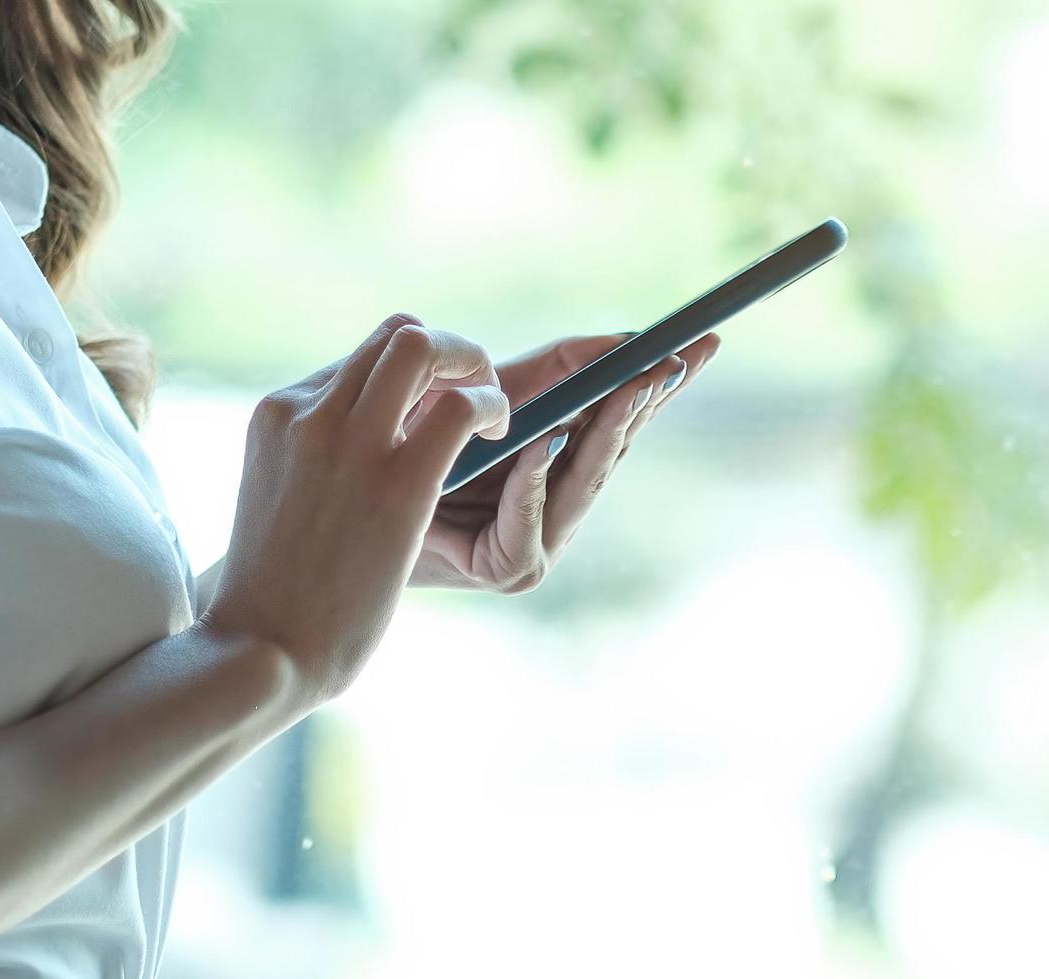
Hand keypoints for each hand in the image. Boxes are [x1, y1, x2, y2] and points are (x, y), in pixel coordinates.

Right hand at [201, 314, 507, 698]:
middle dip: (448, 350)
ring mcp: (351, 442)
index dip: (408, 373)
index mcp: (276, 415)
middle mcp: (309, 413)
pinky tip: (499, 436)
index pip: (358, 357)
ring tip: (492, 412)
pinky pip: (462, 406)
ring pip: (425, 346)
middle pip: (395, 334)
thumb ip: (310, 458)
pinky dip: (491, 406)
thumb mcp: (278, 497)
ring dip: (472, 365)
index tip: (433, 406)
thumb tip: (354, 452)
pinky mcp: (398, 482)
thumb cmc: (274, 591)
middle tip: (473, 390)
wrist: (261, 649)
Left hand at [415, 331, 721, 592]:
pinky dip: (535, 479)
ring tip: (633, 385)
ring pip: (582, 481)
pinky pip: (526, 519)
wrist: (346, 527)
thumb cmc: (409, 458)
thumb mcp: (488, 402)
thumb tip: (618, 340)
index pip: (620, 416)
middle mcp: (561, 508)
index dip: (660, 380)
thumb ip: (552, 375)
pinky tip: (546, 441)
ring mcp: (540, 543)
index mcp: (562, 469)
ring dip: (605, 430)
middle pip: (613, 446)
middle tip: (677, 358)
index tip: (702, 341)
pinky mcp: (506, 569)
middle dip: (646, 399)